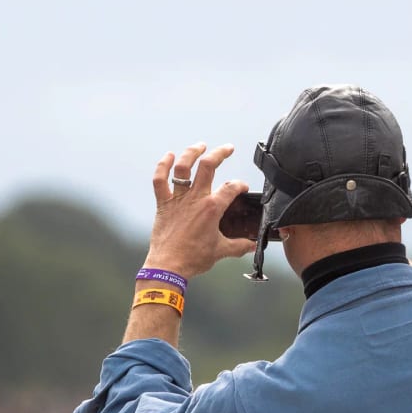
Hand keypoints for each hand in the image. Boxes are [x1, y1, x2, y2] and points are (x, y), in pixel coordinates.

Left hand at [145, 143, 257, 278]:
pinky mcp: (163, 204)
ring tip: (200, 146)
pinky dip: (162, 166)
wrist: (169, 266)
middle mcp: (195, 199)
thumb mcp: (221, 251)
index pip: (230, 188)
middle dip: (220, 153)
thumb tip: (252, 246)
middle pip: (208, 166)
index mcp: (212, 208)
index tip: (241, 188)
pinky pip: (159, 181)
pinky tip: (168, 156)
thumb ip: (239, 246)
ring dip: (192, 153)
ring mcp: (178, 199)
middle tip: (228, 148)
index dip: (239, 185)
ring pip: (183, 167)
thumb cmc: (193, 259)